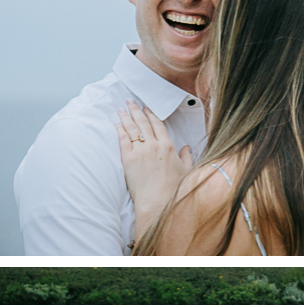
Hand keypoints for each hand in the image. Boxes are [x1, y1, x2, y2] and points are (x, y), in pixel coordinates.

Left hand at [115, 100, 191, 232]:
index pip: (158, 124)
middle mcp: (153, 145)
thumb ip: (186, 157)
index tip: (146, 107)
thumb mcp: (186, 171)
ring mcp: (140, 151)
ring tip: (121, 108)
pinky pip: (122, 140)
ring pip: (132, 129)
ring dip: (126, 117)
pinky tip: (117, 123)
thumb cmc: (173, 190)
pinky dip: (119, 130)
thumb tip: (186, 148)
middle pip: (143, 123)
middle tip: (130, 101)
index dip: (151, 114)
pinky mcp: (128, 159)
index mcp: (168, 146)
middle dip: (136, 110)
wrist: (158, 203)